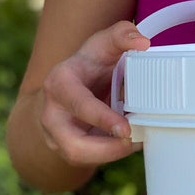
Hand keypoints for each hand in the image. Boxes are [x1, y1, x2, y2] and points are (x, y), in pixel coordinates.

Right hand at [40, 21, 149, 167]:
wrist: (67, 86)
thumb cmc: (89, 64)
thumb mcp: (103, 44)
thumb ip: (122, 35)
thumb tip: (143, 42)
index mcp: (59, 83)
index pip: (78, 103)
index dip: (101, 118)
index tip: (125, 128)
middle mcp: (51, 112)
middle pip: (72, 143)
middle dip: (105, 149)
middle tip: (134, 142)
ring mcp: (55, 134)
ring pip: (78, 156)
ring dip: (110, 154)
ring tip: (137, 142)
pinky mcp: (66, 149)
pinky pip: (87, 160)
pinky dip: (110, 154)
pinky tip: (130, 143)